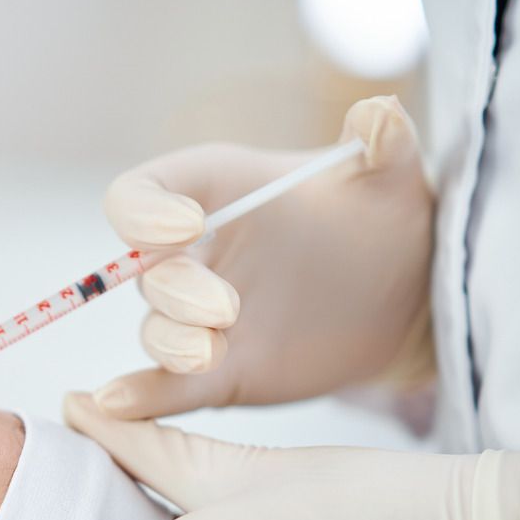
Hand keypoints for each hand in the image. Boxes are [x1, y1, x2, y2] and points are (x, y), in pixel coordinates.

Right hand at [94, 95, 434, 419]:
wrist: (402, 295)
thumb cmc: (381, 221)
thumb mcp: (391, 177)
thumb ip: (385, 144)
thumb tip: (380, 115)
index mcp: (213, 195)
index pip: (140, 195)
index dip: (145, 212)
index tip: (186, 224)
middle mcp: (192, 257)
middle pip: (144, 273)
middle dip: (176, 291)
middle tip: (226, 306)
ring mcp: (199, 318)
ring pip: (155, 331)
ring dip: (170, 343)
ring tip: (211, 353)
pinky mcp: (215, 372)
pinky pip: (164, 388)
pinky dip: (138, 398)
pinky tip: (117, 405)